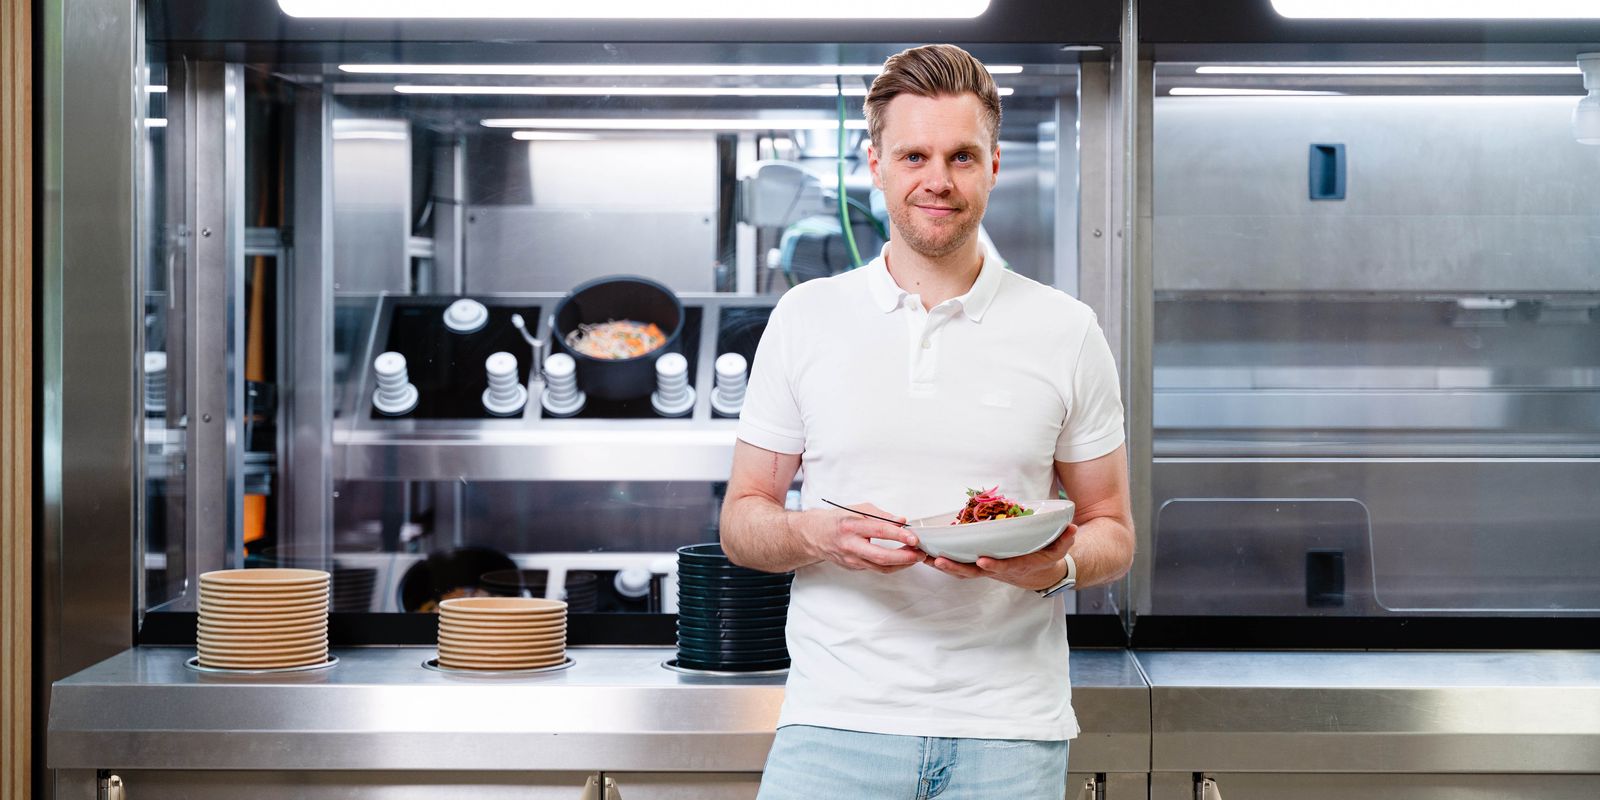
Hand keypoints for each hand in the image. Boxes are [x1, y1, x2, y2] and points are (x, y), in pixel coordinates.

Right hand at [796, 503, 924, 573]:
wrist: (814, 535)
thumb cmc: (836, 520)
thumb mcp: (857, 509)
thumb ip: (881, 515)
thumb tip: (902, 521)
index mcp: (850, 526)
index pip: (879, 531)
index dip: (899, 535)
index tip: (914, 537)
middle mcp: (850, 545)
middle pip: (881, 556)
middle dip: (904, 557)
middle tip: (920, 553)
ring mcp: (851, 560)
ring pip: (881, 567)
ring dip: (901, 564)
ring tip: (916, 557)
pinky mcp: (854, 567)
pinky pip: (876, 568)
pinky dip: (892, 565)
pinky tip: (902, 560)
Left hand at [923, 524, 1077, 589]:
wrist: (1038, 574)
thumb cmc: (1045, 558)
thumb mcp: (1058, 550)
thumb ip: (1064, 540)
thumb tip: (1072, 528)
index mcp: (1015, 567)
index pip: (1003, 568)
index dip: (993, 566)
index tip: (983, 561)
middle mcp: (995, 570)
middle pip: (972, 573)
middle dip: (955, 568)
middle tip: (939, 561)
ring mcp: (983, 569)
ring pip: (959, 570)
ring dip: (941, 565)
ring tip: (922, 556)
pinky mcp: (974, 564)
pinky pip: (955, 564)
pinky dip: (940, 559)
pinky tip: (923, 551)